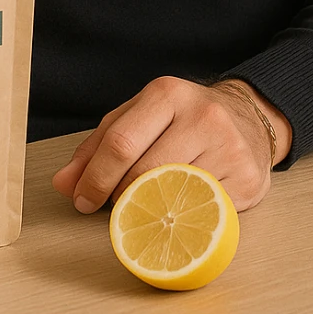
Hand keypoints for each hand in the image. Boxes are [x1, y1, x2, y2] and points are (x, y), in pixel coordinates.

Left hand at [51, 76, 291, 214]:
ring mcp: (228, 147)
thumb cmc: (183, 119)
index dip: (95, 177)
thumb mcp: (139, 118)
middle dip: (118, 198)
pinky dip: (181, 220)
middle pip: (144, 171)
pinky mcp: (247, 178)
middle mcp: (201, 115)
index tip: (82, 200)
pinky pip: (202, 212)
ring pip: (172, 195)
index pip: (120, 142)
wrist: (249, 118)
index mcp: (167, 93)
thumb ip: (98, 146)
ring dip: (149, 211)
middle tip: (112, 209)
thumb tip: (63, 184)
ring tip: (143, 211)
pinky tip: (175, 217)